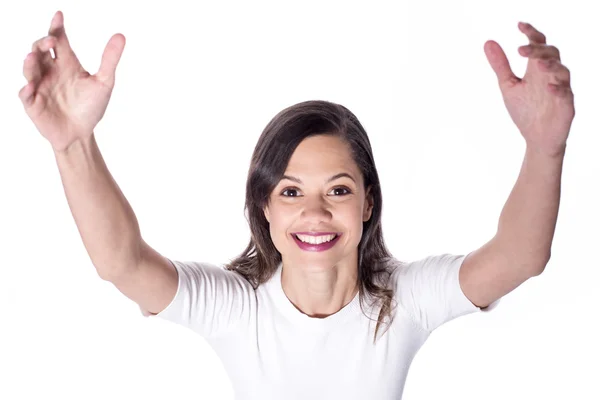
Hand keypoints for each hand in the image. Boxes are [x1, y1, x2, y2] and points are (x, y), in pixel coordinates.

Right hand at [19, 11, 125, 151]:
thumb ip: (109, 59)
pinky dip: (27, 90)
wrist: (81, 133)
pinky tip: (31, 87)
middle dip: (42, 43)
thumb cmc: (90, 107)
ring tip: (33, 56)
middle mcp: (50, 71)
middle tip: (51, 40)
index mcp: (66, 64)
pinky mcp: (33, 103)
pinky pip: (26, 95)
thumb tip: (121, 35)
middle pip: (40, 50)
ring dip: (30, 62)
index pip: (58, 41)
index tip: (59, 16)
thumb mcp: (104, 82)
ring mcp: (40, 86)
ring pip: (29, 69)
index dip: (56, 28)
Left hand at [484, 22, 574, 156]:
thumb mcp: (508, 86)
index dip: (531, 33)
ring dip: (550, 66)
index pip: (538, 45)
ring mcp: (561, 89)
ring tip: (538, 66)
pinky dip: (559, 89)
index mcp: (536, 69)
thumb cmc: (525, 111)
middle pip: (551, 53)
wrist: (536, 138)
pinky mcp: (567, 105)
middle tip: (521, 50)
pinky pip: (566, 94)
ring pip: (562, 70)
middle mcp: (550, 75)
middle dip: (538, 50)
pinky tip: (550, 88)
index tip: (519, 25)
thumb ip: (500, 66)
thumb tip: (488, 42)